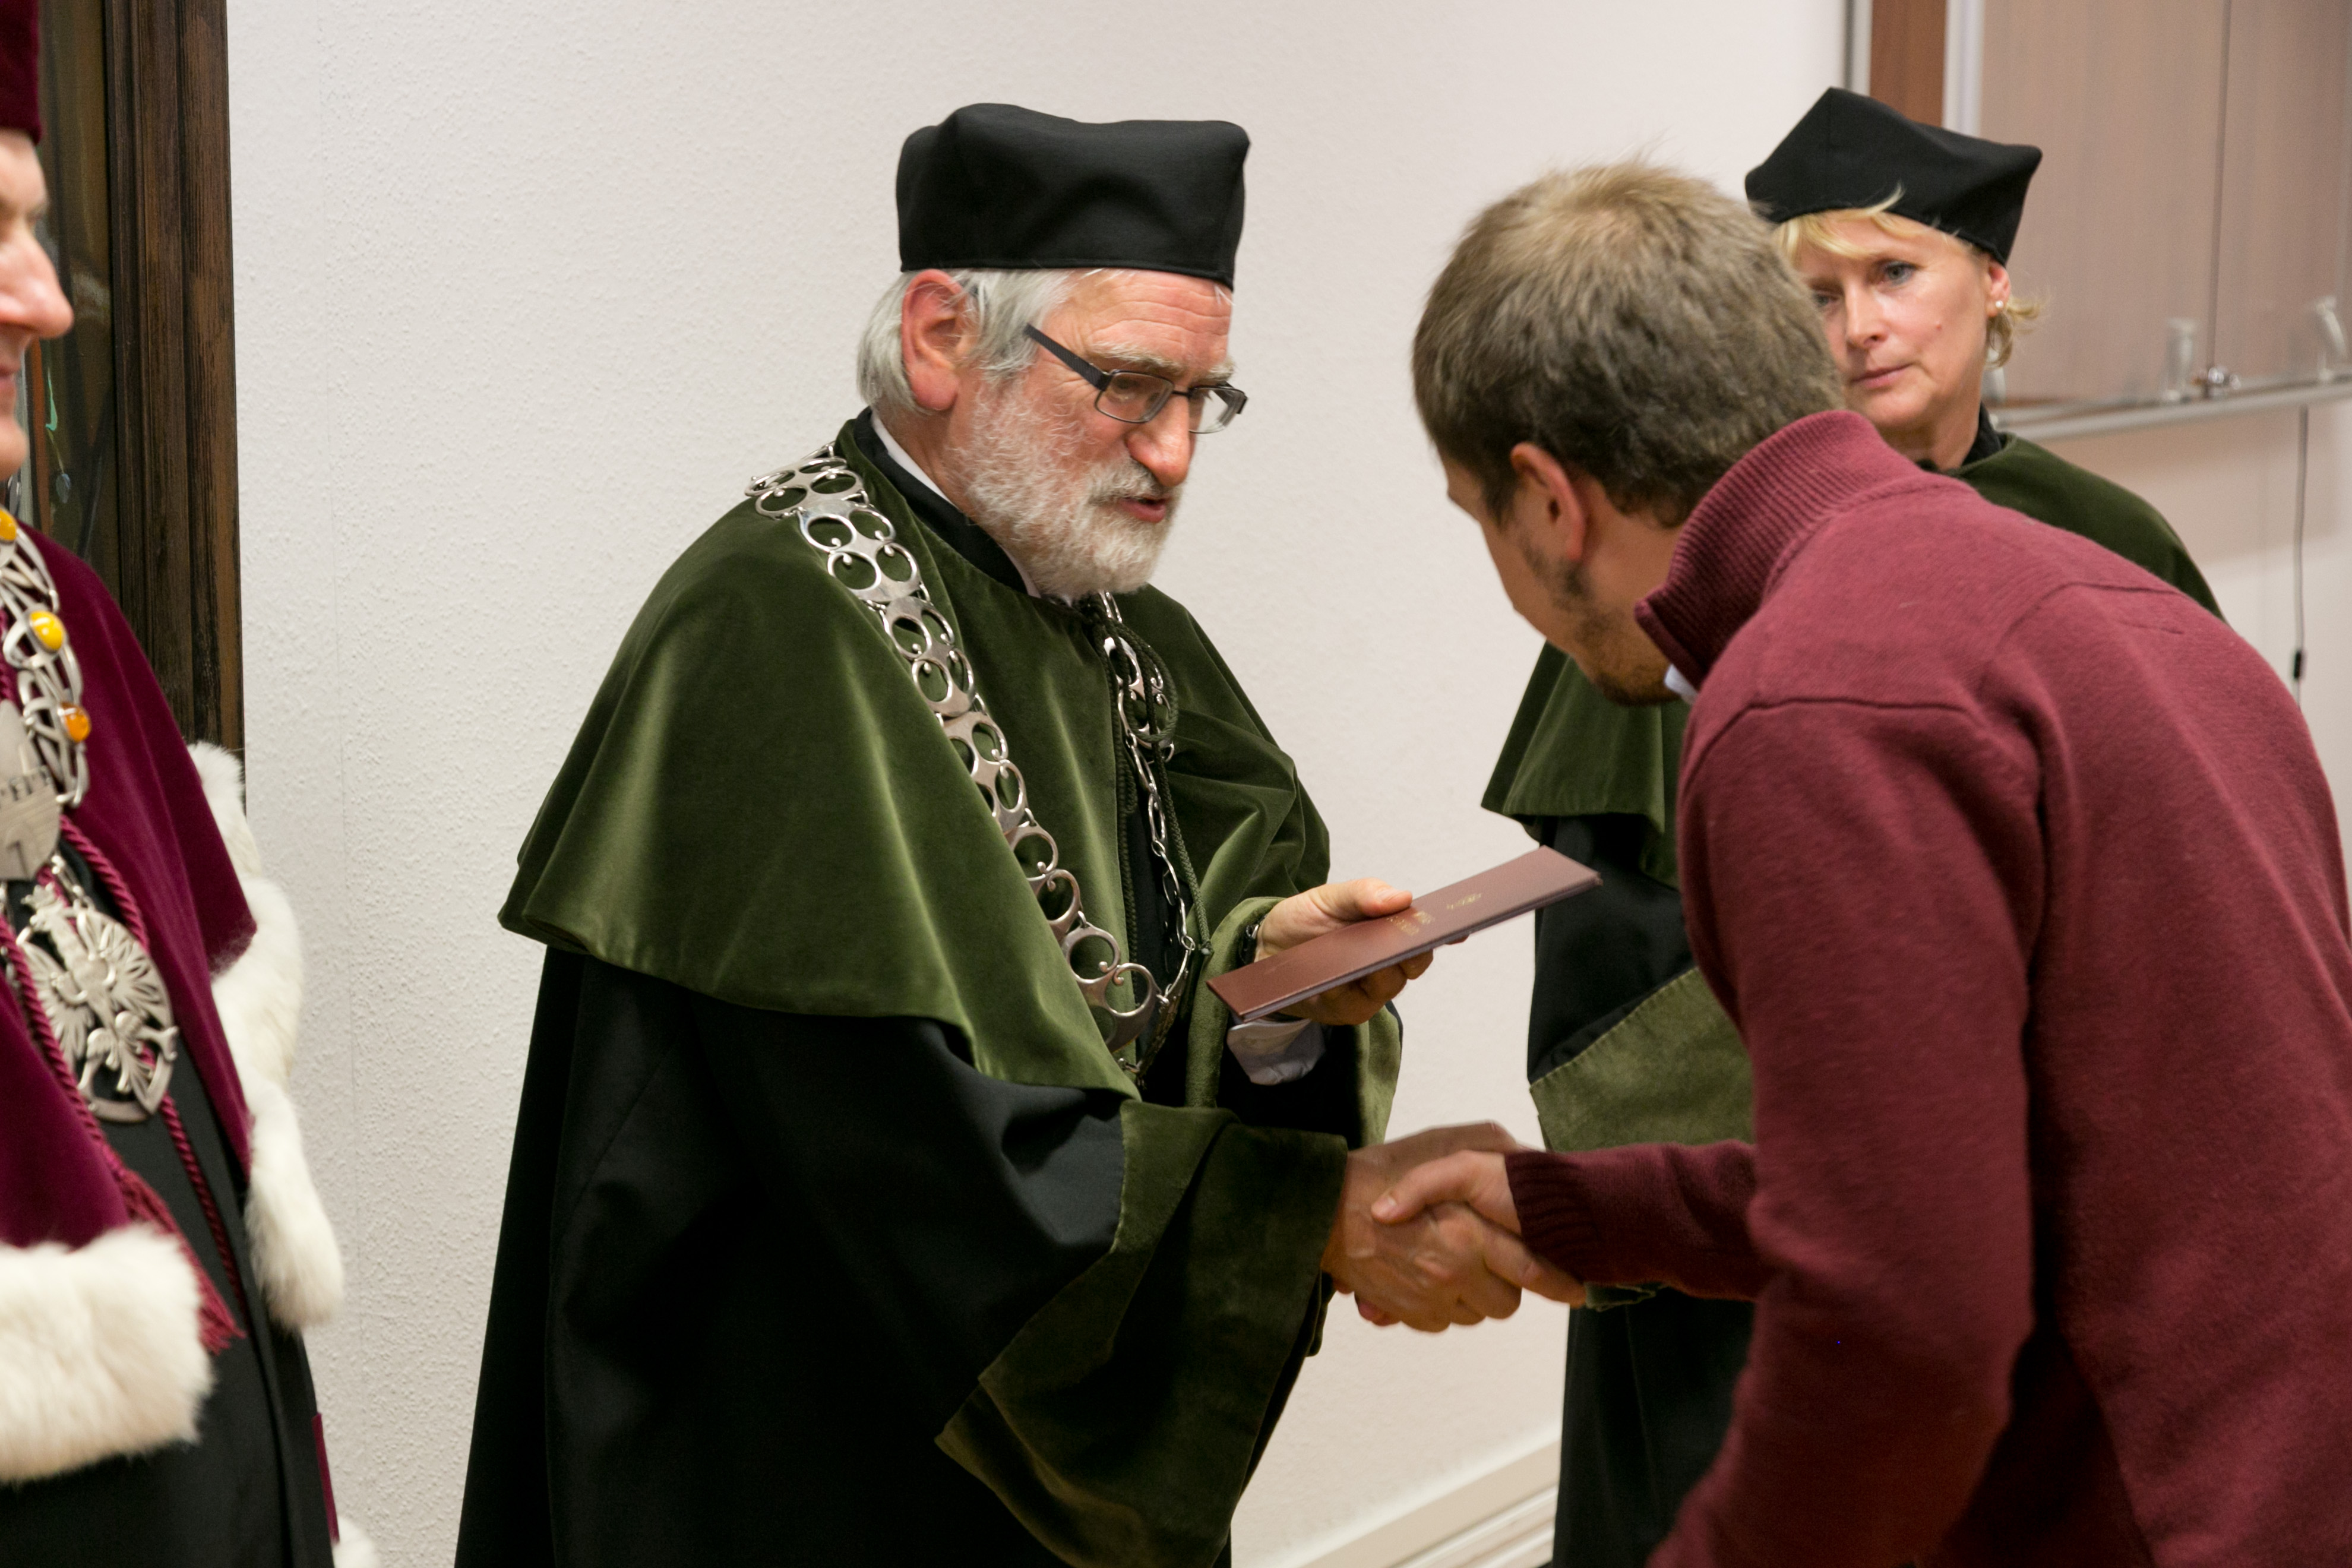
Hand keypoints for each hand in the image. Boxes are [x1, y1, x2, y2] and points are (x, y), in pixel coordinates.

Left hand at [1257, 878, 1437, 1025]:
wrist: (1265, 949)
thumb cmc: (1305, 921)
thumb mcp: (1330, 897)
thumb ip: (1363, 894)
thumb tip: (1402, 897)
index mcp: (1390, 933)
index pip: (1426, 934)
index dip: (1446, 931)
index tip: (1461, 926)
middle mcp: (1388, 965)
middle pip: (1415, 962)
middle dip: (1414, 950)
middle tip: (1409, 937)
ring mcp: (1370, 991)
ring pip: (1389, 983)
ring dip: (1380, 968)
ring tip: (1367, 954)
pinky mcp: (1348, 1011)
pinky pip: (1355, 1002)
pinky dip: (1347, 988)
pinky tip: (1336, 977)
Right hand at [1374, 1150, 1584, 1306]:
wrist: (1322, 1211)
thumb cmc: (1379, 1175)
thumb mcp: (1438, 1153)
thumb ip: (1484, 1159)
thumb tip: (1522, 1164)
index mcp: (1467, 1235)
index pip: (1530, 1270)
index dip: (1559, 1283)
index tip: (1577, 1290)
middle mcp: (1454, 1273)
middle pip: (1507, 1302)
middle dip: (1507, 1286)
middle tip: (1494, 1263)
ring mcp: (1430, 1299)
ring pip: (1477, 1314)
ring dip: (1474, 1296)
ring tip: (1456, 1266)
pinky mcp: (1409, 1314)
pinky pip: (1443, 1322)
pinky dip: (1443, 1305)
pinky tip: (1428, 1277)